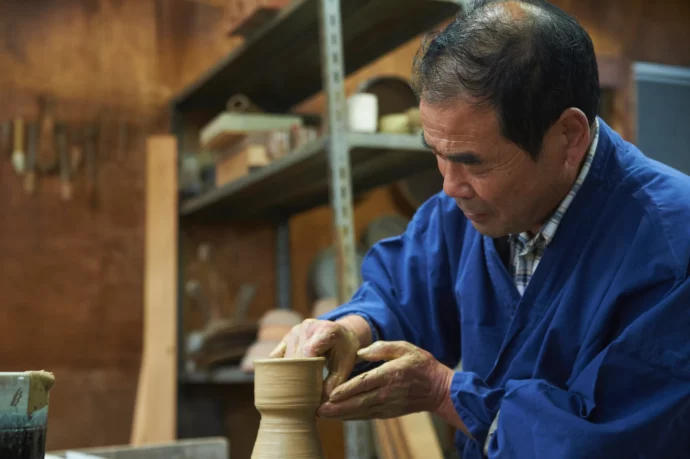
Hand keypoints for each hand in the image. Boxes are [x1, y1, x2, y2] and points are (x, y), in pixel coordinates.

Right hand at [269, 318, 360, 396]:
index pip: (309, 351)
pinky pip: (275, 356)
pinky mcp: (286, 337)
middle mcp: (308, 327)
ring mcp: (295, 331)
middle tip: (300, 396)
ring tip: (294, 390)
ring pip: (284, 357)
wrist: (341, 333)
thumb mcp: (346, 365)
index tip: (306, 390)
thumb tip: (322, 401)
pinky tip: (284, 379)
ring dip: (288, 374)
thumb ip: (335, 382)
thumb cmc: (345, 350)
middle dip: (297, 376)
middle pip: (295, 356)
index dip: (305, 370)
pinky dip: (278, 368)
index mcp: (325, 330)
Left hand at [317, 341, 453, 419]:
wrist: (439, 390)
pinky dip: (351, 417)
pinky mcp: (388, 413)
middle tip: (318, 410)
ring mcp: (388, 405)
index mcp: (391, 374)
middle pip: (359, 402)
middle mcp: (388, 392)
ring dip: (340, 415)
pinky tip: (338, 417)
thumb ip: (382, 348)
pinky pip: (366, 416)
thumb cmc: (421, 365)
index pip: (365, 383)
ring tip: (322, 415)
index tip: (331, 395)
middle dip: (337, 408)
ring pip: (360, 412)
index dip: (347, 390)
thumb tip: (360, 352)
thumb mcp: (405, 348)